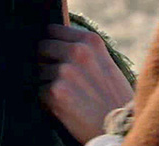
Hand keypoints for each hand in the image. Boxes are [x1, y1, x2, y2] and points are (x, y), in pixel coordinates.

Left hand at [38, 24, 133, 142]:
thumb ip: (82, 50)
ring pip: (38, 72)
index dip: (51, 43)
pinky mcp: (55, 92)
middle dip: (45, 61)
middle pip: (41, 47)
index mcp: (90, 41)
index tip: (53, 53)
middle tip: (59, 78)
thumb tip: (54, 42)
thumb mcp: (105, 63)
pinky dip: (46, 101)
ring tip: (68, 95)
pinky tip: (64, 106)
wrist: (119, 129)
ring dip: (47, 83)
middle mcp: (77, 52)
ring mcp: (65, 71)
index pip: (52, 30)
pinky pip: (38, 92)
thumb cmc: (113, 98)